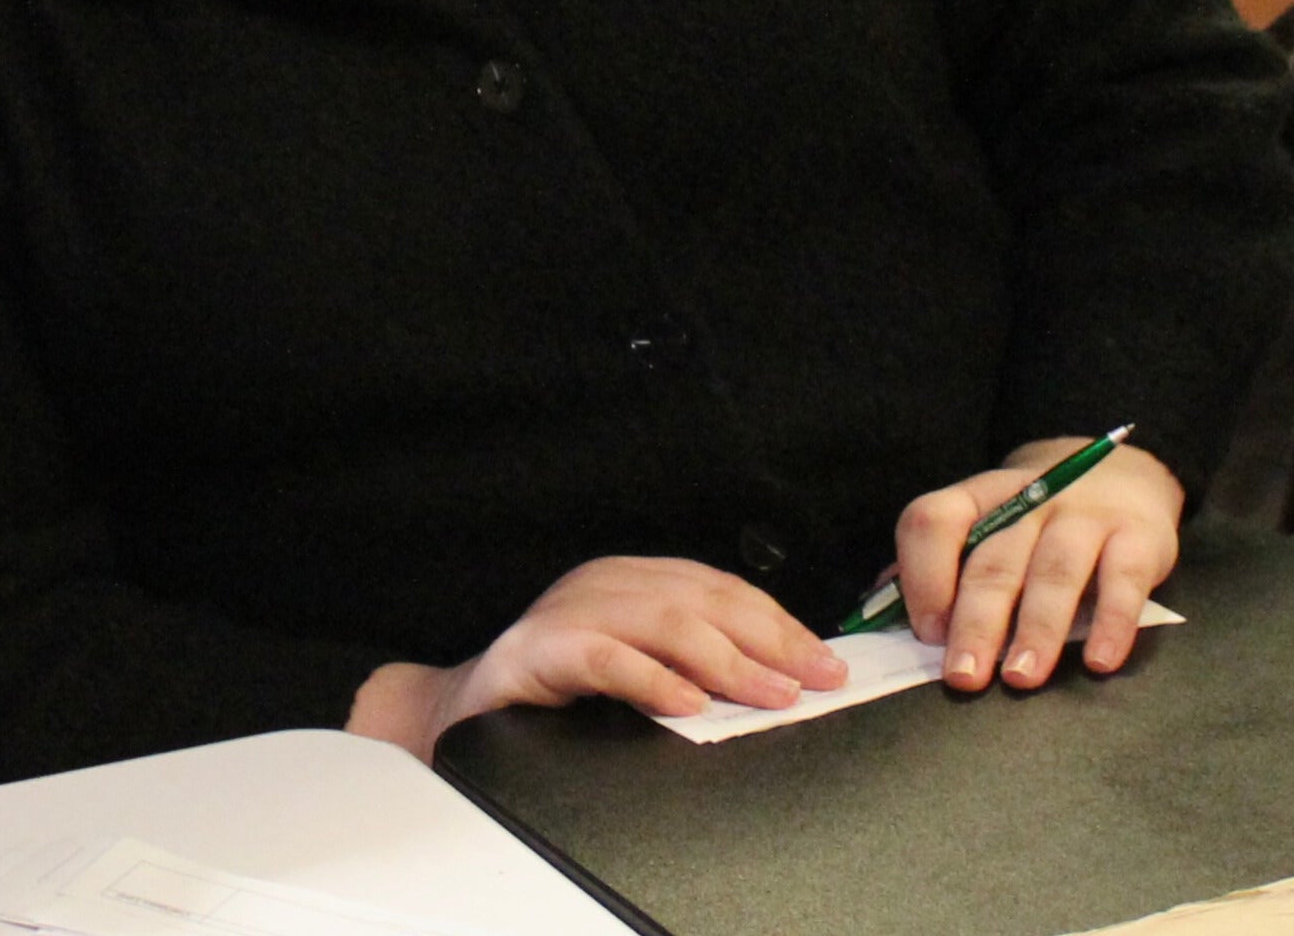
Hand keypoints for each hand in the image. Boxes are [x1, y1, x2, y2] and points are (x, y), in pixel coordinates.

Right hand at [345, 556, 846, 759]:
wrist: (465, 711)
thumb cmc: (561, 695)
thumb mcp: (638, 668)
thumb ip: (694, 664)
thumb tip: (785, 683)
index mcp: (632, 581)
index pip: (721, 590)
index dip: (780, 624)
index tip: (828, 664)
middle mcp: (603, 584)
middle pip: (701, 598)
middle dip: (767, 640)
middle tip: (813, 681)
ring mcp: (567, 612)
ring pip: (660, 620)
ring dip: (724, 660)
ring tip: (769, 695)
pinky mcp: (536, 651)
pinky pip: (601, 657)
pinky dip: (649, 678)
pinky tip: (686, 704)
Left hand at [892, 438, 1182, 692]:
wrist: (1121, 477)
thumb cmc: (1035, 522)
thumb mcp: (985, 527)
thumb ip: (936, 564)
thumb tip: (881, 607)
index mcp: (977, 497)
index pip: (934, 519)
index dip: (924, 575)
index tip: (926, 632)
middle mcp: (1028, 501)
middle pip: (994, 561)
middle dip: (975, 623)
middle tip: (963, 675)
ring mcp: (1085, 517)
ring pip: (1053, 574)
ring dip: (1035, 629)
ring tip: (1020, 677)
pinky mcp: (1139, 538)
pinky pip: (1123, 582)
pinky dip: (1112, 623)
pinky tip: (1099, 662)